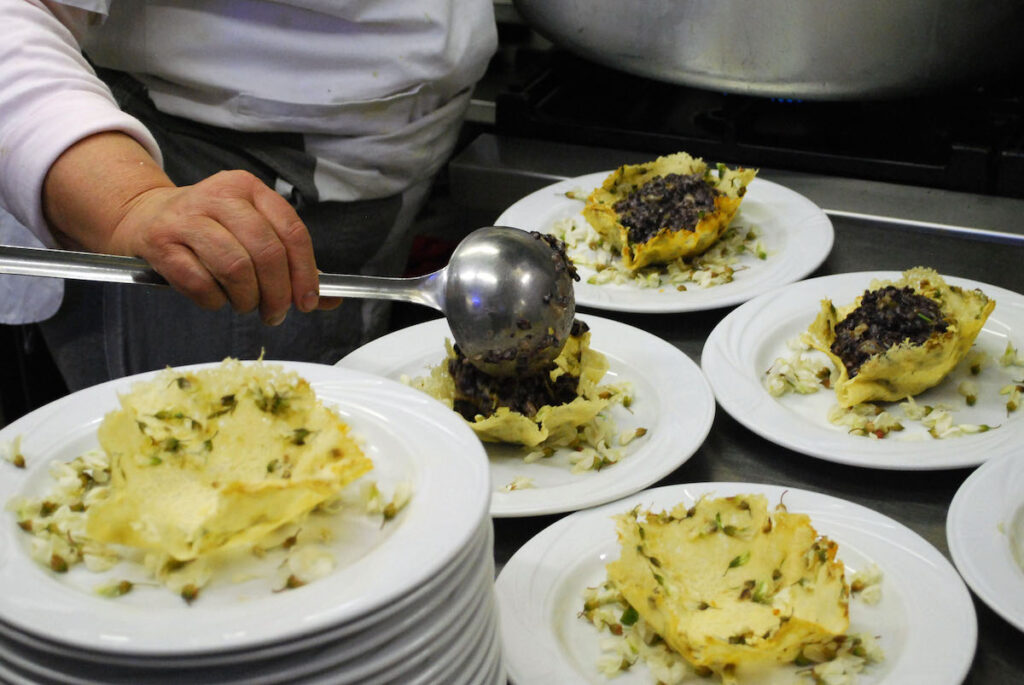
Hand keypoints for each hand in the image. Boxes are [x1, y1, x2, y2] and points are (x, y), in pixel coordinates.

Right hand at [108, 170, 321, 323]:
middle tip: (275, 313)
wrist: (144, 216)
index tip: (308, 301)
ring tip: (245, 305)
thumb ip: (291, 264)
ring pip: (235, 267)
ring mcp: (186, 217)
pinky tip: (216, 299)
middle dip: (277, 292)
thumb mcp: (252, 232)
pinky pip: (199, 282)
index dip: (305, 272)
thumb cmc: (210, 230)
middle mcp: (219, 196)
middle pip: (266, 252)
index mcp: (249, 189)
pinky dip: (214, 300)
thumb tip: (330, 301)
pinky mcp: (160, 242)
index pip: (292, 231)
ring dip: (246, 298)